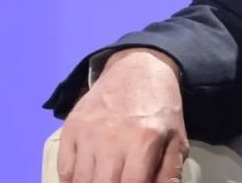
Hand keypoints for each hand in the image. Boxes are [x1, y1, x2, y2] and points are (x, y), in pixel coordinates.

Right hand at [57, 48, 188, 182]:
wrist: (138, 69)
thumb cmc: (160, 107)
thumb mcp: (176, 136)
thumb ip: (170, 170)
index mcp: (144, 140)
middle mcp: (113, 138)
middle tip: (119, 181)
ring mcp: (88, 133)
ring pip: (81, 181)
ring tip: (105, 178)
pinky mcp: (71, 128)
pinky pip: (64, 169)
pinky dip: (72, 180)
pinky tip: (86, 178)